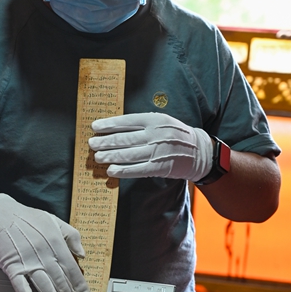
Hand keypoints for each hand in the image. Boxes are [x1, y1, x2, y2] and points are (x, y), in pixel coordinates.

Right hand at [0, 194, 90, 291]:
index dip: (81, 287)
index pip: (72, 270)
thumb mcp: (53, 220)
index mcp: (56, 243)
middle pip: (61, 282)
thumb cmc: (25, 218)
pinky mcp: (12, 267)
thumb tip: (82, 253)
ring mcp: (28, 262)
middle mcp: (44, 254)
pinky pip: (20, 285)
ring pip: (45, 286)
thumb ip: (71, 235)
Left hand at [88, 112, 212, 180]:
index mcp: (154, 120)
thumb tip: (116, 128)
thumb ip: (142, 123)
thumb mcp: (162, 121)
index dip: (109, 124)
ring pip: (128, 155)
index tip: (95, 126)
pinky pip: (137, 170)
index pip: (127, 121)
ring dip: (110, 156)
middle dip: (105, 142)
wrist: (198, 151)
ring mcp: (157, 152)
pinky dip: (122, 171)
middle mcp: (155, 135)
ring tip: (97, 157)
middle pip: (124, 139)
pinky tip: (111, 171)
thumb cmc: (175, 134)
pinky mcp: (159, 167)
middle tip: (92, 144)